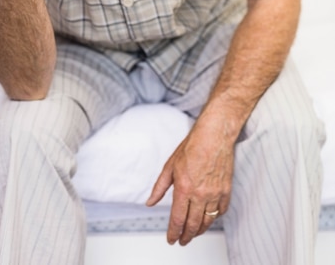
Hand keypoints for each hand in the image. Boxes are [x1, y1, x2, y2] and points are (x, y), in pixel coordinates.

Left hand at [146, 114, 233, 245]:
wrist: (214, 135)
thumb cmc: (192, 146)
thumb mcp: (170, 165)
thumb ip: (160, 187)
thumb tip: (150, 202)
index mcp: (184, 188)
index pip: (177, 219)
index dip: (173, 232)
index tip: (171, 239)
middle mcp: (200, 194)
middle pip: (193, 225)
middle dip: (186, 236)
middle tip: (182, 241)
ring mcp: (214, 193)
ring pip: (207, 221)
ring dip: (199, 230)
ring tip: (194, 233)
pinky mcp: (226, 190)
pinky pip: (220, 211)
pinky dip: (214, 218)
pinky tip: (209, 218)